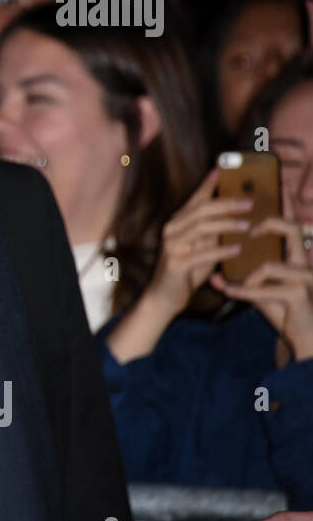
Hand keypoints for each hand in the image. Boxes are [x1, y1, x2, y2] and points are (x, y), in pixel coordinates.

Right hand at [145, 168, 250, 315]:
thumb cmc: (186, 270)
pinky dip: (221, 250)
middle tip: (249, 203)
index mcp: (178, 223)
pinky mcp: (175, 264)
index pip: (195, 199)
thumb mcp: (201, 247)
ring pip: (201, 228)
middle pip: (200, 210)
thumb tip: (235, 217)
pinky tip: (237, 249)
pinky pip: (201, 254)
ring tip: (247, 226)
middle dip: (226, 204)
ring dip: (227, 225)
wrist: (165, 296)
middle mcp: (172, 230)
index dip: (208, 184)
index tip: (222, 170)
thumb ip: (212, 232)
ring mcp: (172, 246)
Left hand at [209, 182, 312, 360]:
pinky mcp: (299, 294)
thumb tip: (216, 276)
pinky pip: (265, 286)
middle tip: (247, 228)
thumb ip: (241, 281)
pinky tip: (232, 294)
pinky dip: (245, 290)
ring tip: (234, 284)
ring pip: (272, 262)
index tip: (274, 181)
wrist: (301, 339)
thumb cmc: (281, 309)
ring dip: (249, 274)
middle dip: (269, 223)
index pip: (289, 224)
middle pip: (291, 228)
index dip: (283, 203)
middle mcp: (305, 262)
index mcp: (295, 256)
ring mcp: (305, 277)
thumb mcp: (259, 291)